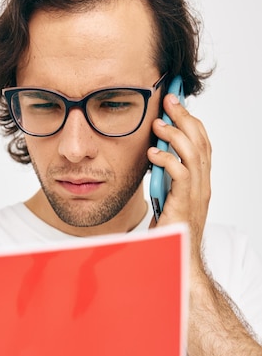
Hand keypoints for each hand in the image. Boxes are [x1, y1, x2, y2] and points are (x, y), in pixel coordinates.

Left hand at [148, 92, 211, 273]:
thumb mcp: (166, 195)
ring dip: (175, 134)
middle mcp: (202, 183)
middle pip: (200, 141)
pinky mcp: (185, 203)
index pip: (201, 142)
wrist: (179, 256)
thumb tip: (152, 155)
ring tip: (158, 123)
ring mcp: (196, 193)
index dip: (190, 121)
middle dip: (184, 117)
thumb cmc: (171, 228)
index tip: (175, 104)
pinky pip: (181, 174)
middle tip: (169, 100)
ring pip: (193, 153)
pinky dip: (166, 160)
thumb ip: (164, 176)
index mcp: (199, 180)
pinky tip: (153, 153)